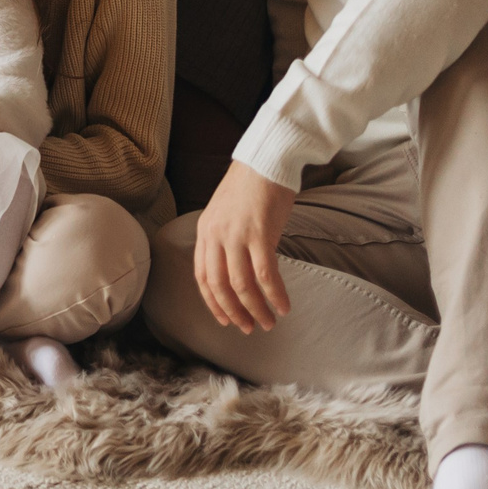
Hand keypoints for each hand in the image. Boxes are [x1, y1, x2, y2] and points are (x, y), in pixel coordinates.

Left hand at [193, 161, 296, 333]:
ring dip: (256, 309)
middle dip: (234, 313)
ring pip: (242, 285)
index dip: (213, 303)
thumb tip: (235, 269)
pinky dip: (275, 295)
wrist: (266, 159)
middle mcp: (215, 236)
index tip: (226, 320)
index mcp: (205, 231)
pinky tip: (284, 306)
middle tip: (249, 328)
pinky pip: (266, 274)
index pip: (203, 277)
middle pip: (219, 286)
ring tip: (269, 323)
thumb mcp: (225, 213)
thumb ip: (224, 239)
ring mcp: (236, 235)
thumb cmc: (250, 185)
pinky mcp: (260, 234)